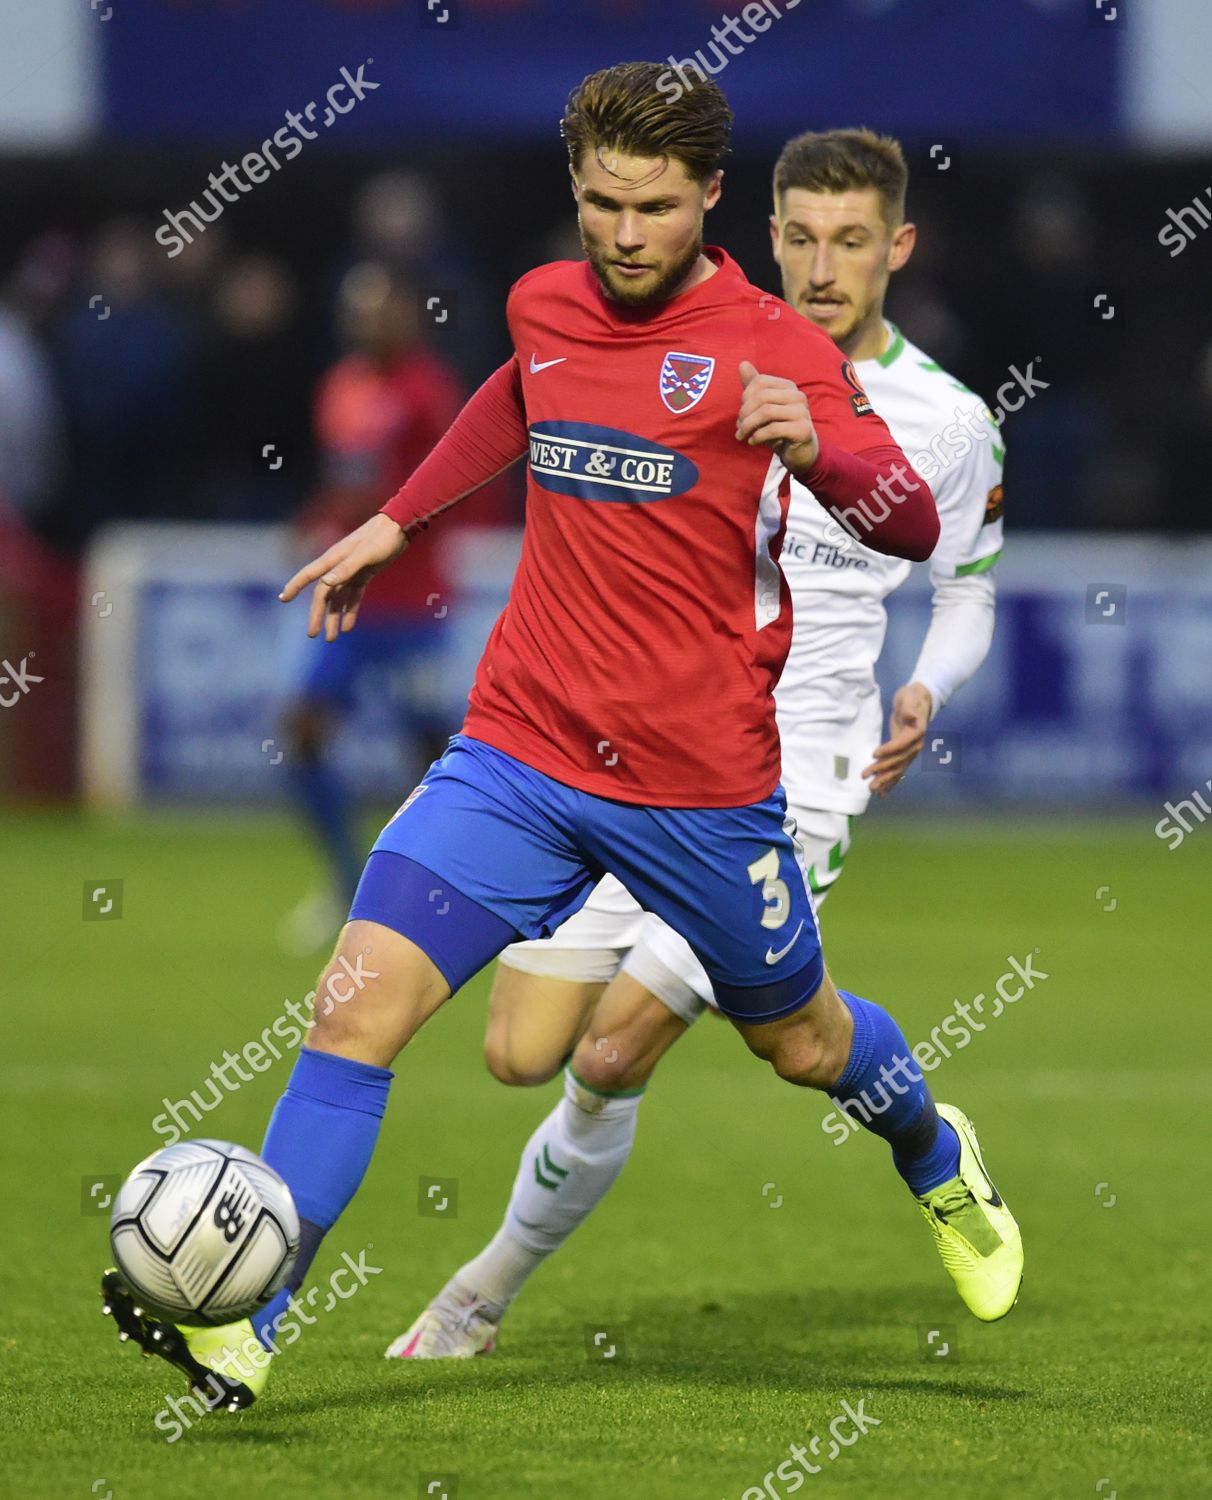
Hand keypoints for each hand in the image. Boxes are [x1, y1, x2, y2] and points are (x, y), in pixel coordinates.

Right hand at [279, 513, 407, 640]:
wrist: (398, 527)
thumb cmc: (381, 538)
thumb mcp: (365, 554)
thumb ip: (346, 568)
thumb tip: (326, 583)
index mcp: (334, 560)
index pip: (309, 576)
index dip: (295, 586)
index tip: (283, 599)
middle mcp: (338, 567)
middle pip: (323, 595)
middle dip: (318, 615)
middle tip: (313, 635)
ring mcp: (350, 571)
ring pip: (338, 599)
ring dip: (334, 617)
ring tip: (332, 638)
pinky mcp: (363, 575)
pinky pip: (353, 596)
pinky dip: (350, 611)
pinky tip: (347, 626)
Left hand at [736, 361, 819, 473]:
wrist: (801, 453)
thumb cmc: (779, 428)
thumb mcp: (764, 408)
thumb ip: (754, 387)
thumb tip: (742, 363)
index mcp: (788, 387)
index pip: (760, 382)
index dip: (745, 398)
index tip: (741, 415)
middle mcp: (797, 396)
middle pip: (761, 396)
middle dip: (745, 413)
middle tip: (739, 428)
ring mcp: (802, 412)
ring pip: (766, 412)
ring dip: (748, 426)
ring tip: (742, 436)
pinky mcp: (803, 430)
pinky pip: (773, 429)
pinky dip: (758, 436)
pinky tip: (753, 442)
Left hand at [863, 681, 932, 795]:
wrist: (919, 701)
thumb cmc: (912, 698)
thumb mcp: (910, 698)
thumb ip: (910, 708)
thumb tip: (912, 716)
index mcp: (917, 732)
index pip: (902, 744)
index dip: (889, 750)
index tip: (874, 754)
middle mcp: (916, 745)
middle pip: (898, 760)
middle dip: (882, 769)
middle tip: (866, 776)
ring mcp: (911, 751)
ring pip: (898, 769)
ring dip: (885, 780)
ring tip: (872, 789)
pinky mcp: (904, 754)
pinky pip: (898, 770)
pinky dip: (890, 782)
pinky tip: (882, 792)